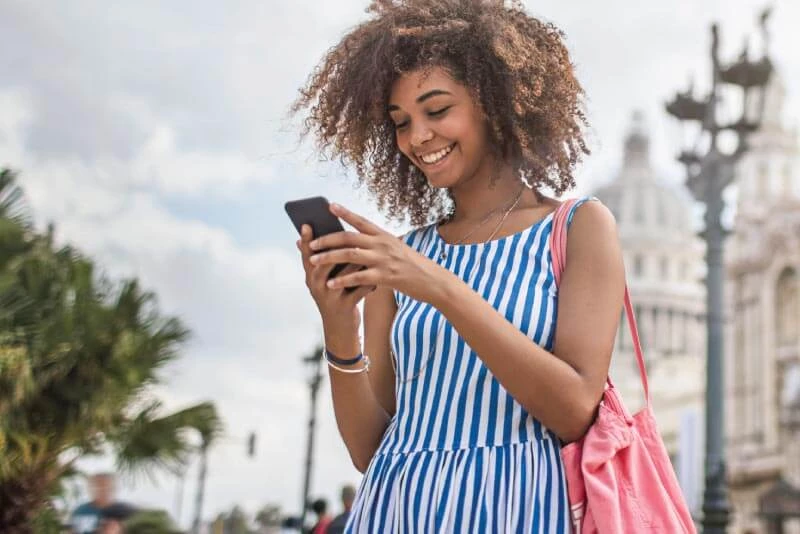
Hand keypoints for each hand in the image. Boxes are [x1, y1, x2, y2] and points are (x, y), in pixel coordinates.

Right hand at [297, 224, 374, 336]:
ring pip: (344, 274)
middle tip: (346, 232)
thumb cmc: (335, 297)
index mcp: (311, 277)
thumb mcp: (324, 281)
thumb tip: (321, 236)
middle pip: (323, 262)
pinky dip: (370, 281)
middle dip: (334, 246)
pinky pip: (359, 289)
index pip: (306, 255)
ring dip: (357, 262)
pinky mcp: (345, 307)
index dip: (307, 240)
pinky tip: (378, 276)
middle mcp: (316, 286)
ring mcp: (330, 297)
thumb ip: (324, 261)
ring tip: (367, 251)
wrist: (339, 330)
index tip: (307, 223)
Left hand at [308, 203, 445, 303]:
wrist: (433, 281)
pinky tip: (330, 284)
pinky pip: (358, 277)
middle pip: (349, 237)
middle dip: (327, 239)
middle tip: (311, 243)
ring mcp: (384, 260)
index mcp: (384, 236)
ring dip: (328, 257)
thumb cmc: (413, 266)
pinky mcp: (385, 277)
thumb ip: (378, 245)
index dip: (345, 213)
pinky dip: (342, 280)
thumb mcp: (397, 249)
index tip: (330, 206)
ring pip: (349, 255)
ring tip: (312, 261)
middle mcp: (382, 244)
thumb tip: (356, 244)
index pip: (361, 221)